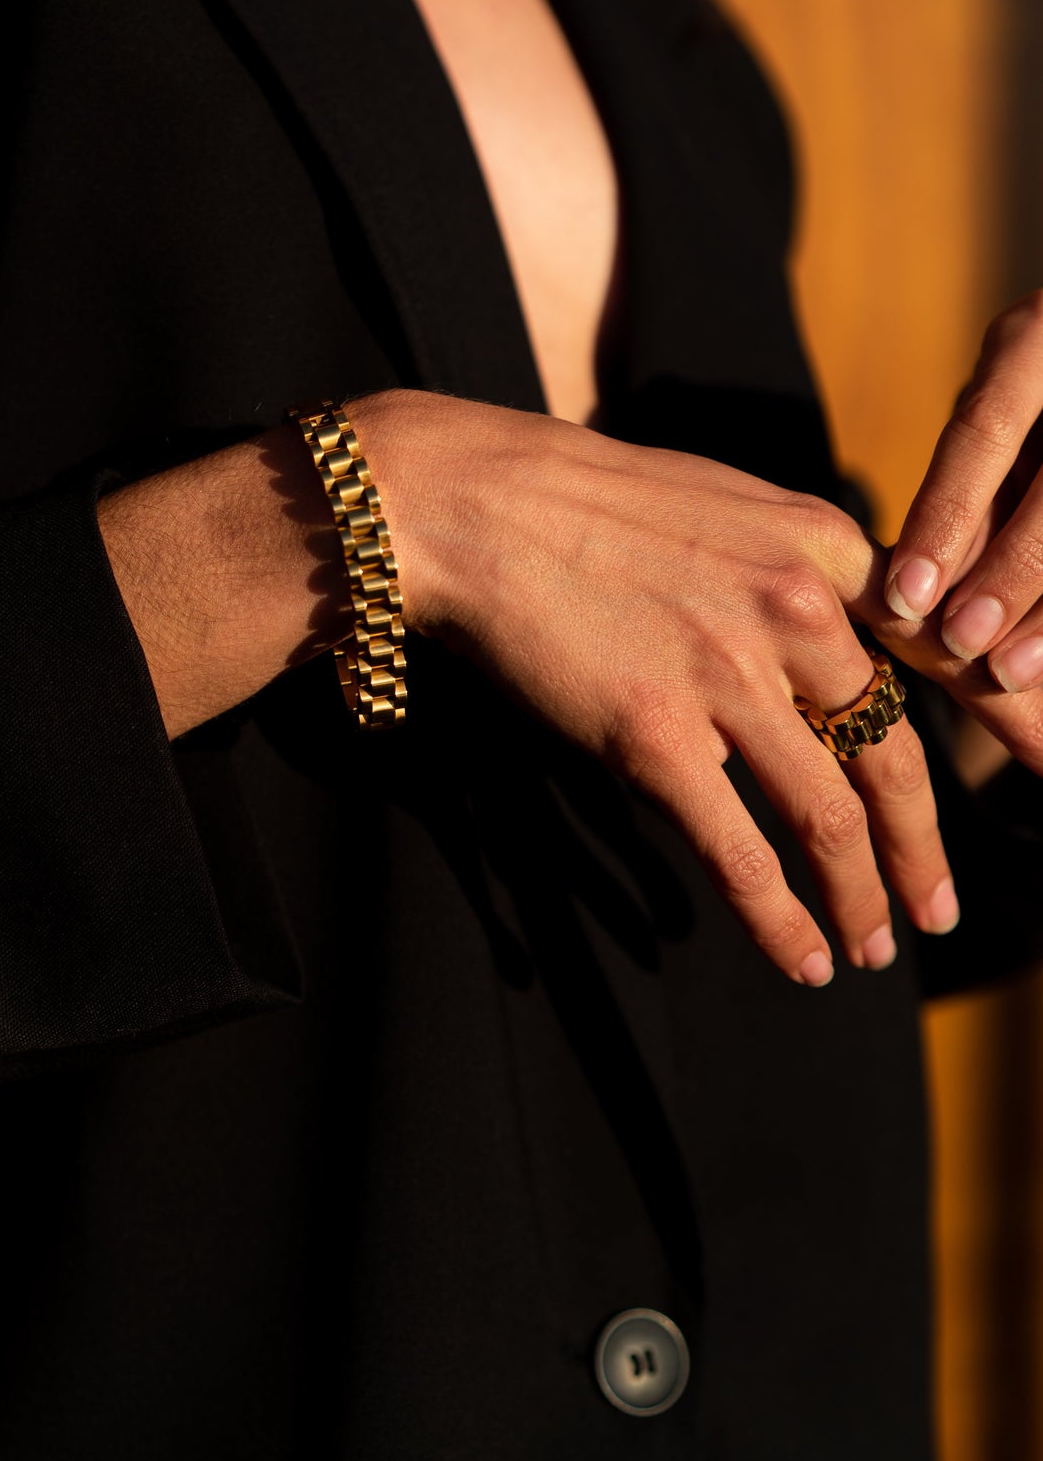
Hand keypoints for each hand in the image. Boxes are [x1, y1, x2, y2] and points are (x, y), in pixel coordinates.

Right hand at [355, 390, 956, 988]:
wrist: (474, 501)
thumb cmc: (584, 501)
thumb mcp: (722, 505)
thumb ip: (792, 570)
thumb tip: (830, 638)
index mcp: (821, 544)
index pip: (934, 654)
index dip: (1004, 723)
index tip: (1034, 774)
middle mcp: (795, 608)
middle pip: (893, 753)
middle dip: (922, 847)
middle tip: (937, 908)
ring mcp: (727, 674)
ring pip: (831, 817)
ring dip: (861, 896)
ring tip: (872, 945)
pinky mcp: (655, 735)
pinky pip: (739, 853)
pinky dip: (780, 920)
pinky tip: (805, 959)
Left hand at [880, 291, 1042, 765]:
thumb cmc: (1037, 392)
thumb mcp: (1003, 407)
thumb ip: (973, 482)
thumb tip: (914, 587)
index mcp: (1033, 337)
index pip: (983, 431)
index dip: (945, 517)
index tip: (905, 597)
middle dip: (1007, 576)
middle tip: (960, 646)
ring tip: (1012, 669)